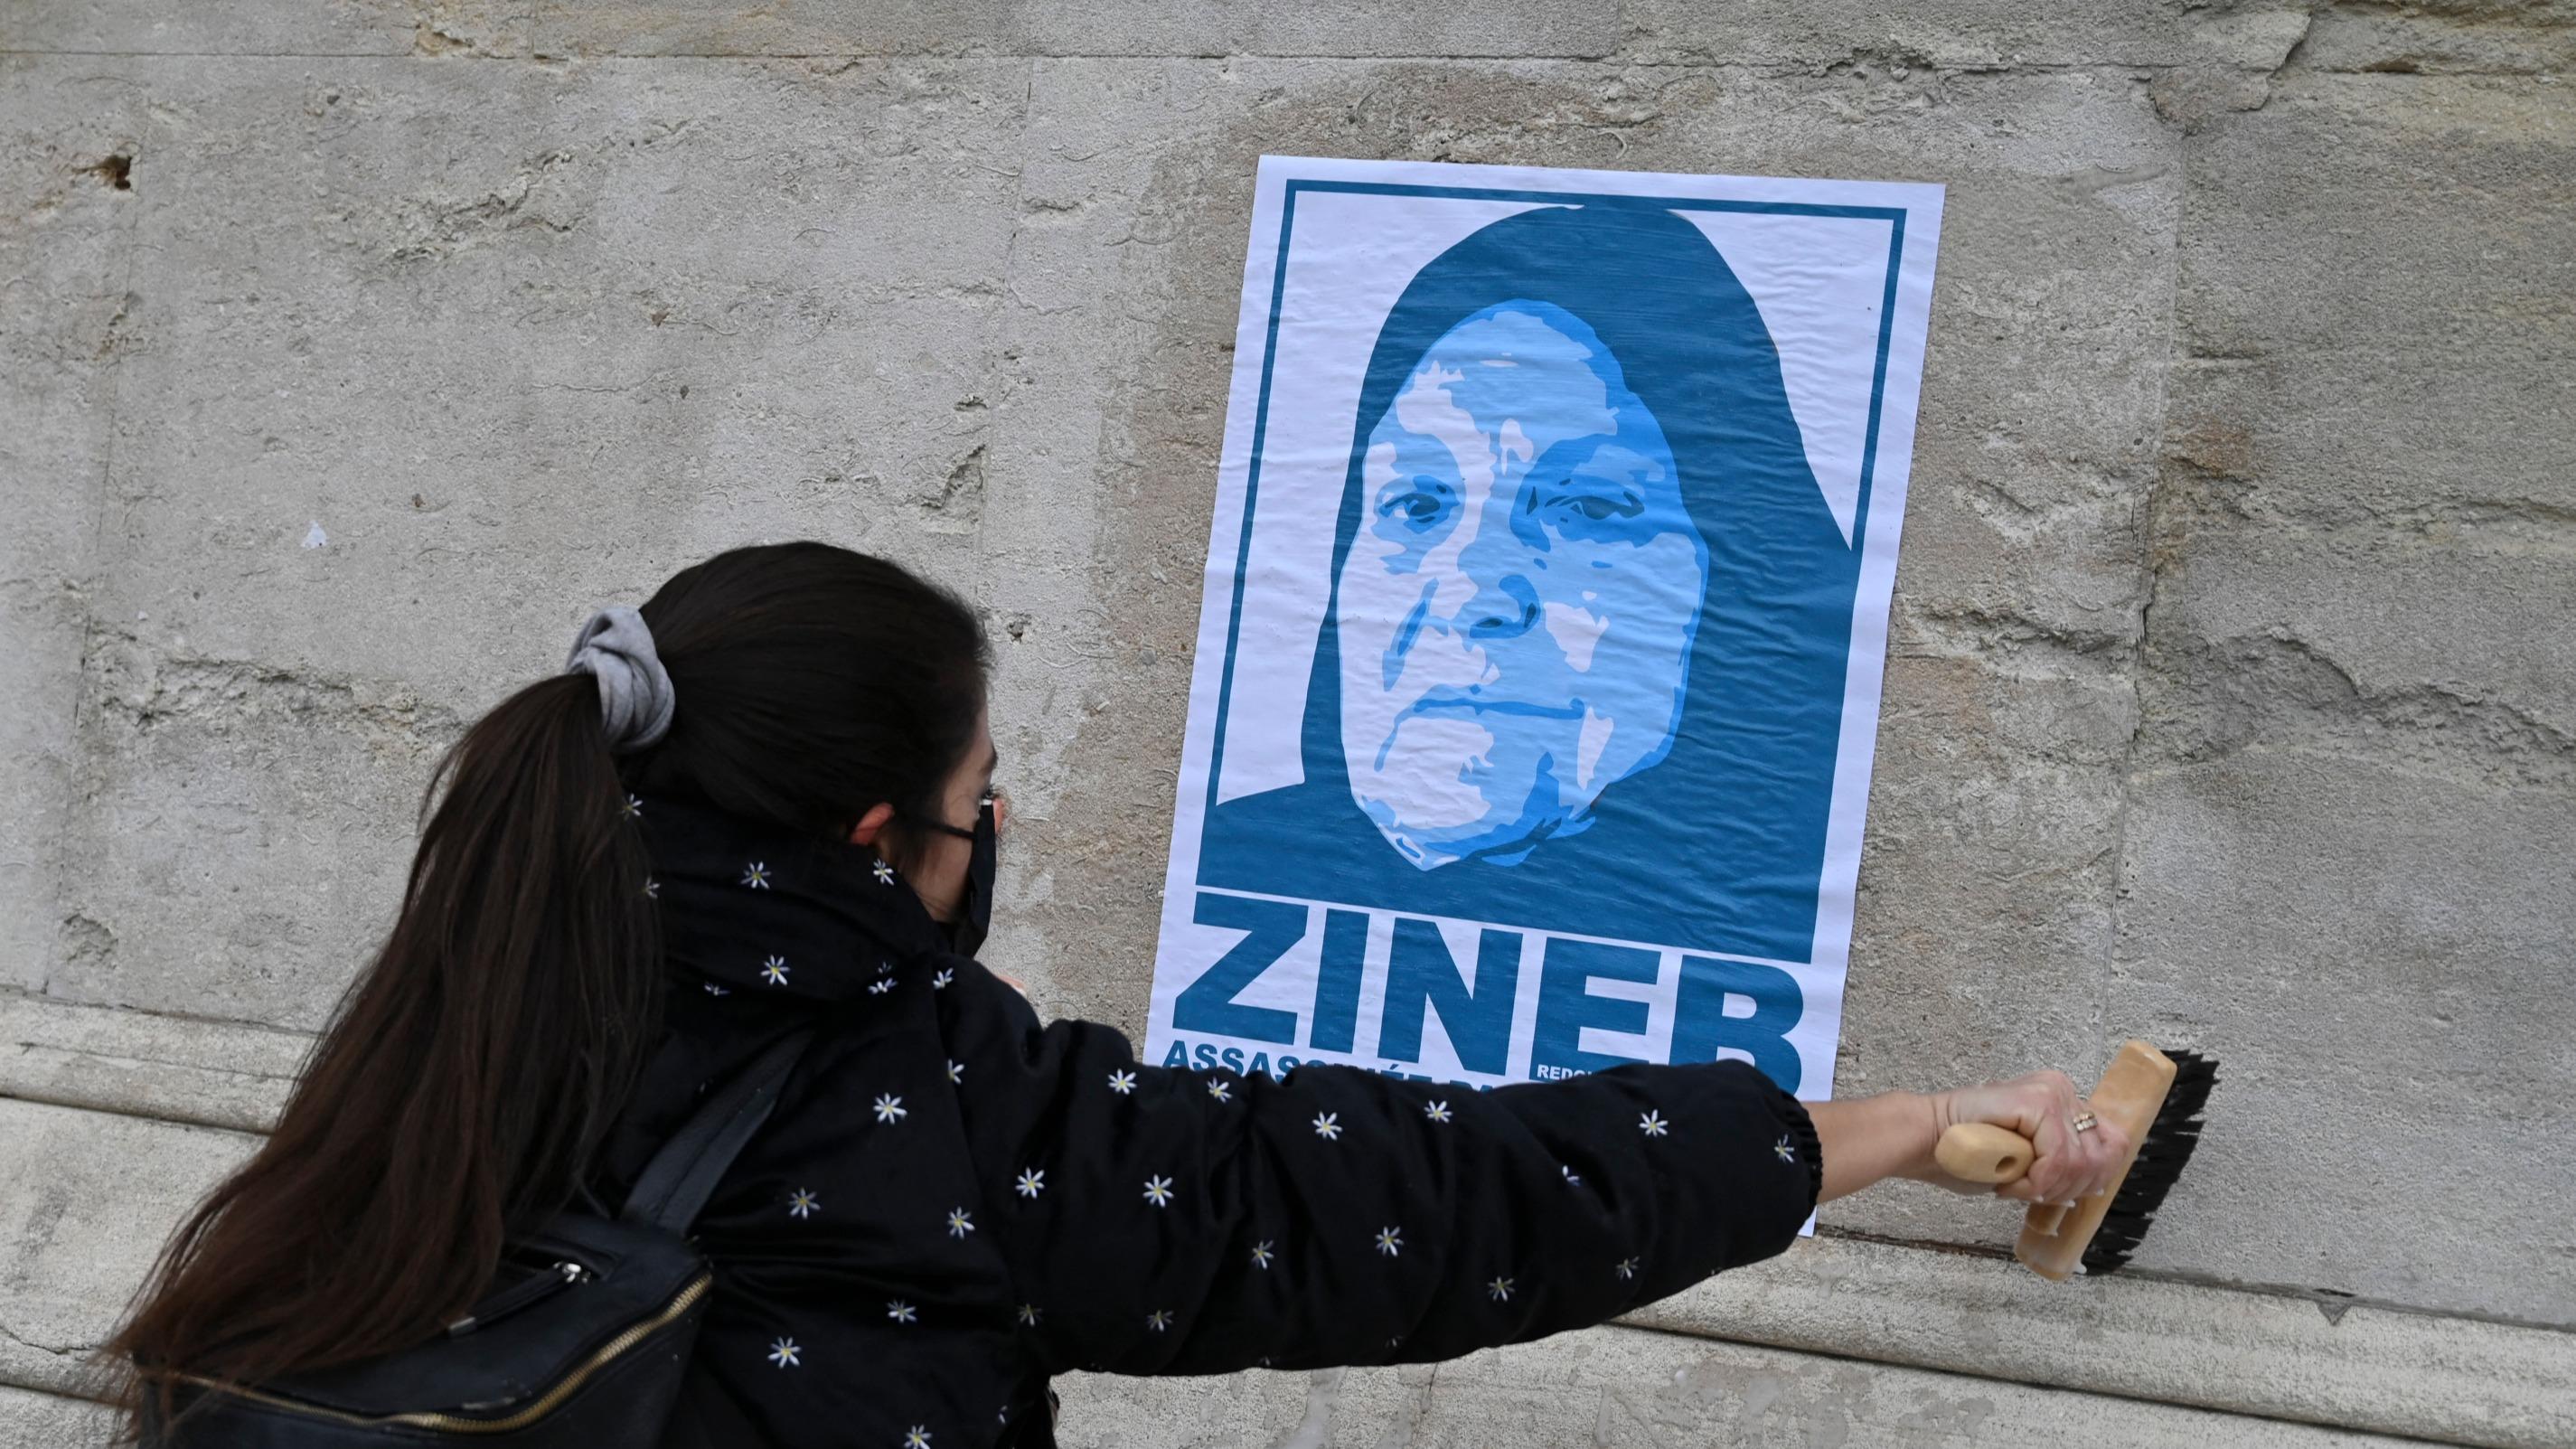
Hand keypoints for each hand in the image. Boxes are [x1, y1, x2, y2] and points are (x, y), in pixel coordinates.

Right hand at [1916, 1070, 2130, 1204]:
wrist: (1926, 1140)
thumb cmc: (1967, 1153)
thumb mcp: (2027, 1162)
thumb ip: (2058, 1164)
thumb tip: (2091, 1186)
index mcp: (2061, 1101)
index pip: (2112, 1142)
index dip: (2093, 1176)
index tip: (2058, 1193)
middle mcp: (2061, 1089)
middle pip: (2104, 1154)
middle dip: (2069, 1187)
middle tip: (2030, 1192)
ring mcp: (2052, 1092)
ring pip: (2081, 1160)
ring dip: (2046, 1186)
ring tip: (2012, 1185)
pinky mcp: (2038, 1101)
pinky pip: (2058, 1157)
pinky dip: (2036, 1180)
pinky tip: (2009, 1180)